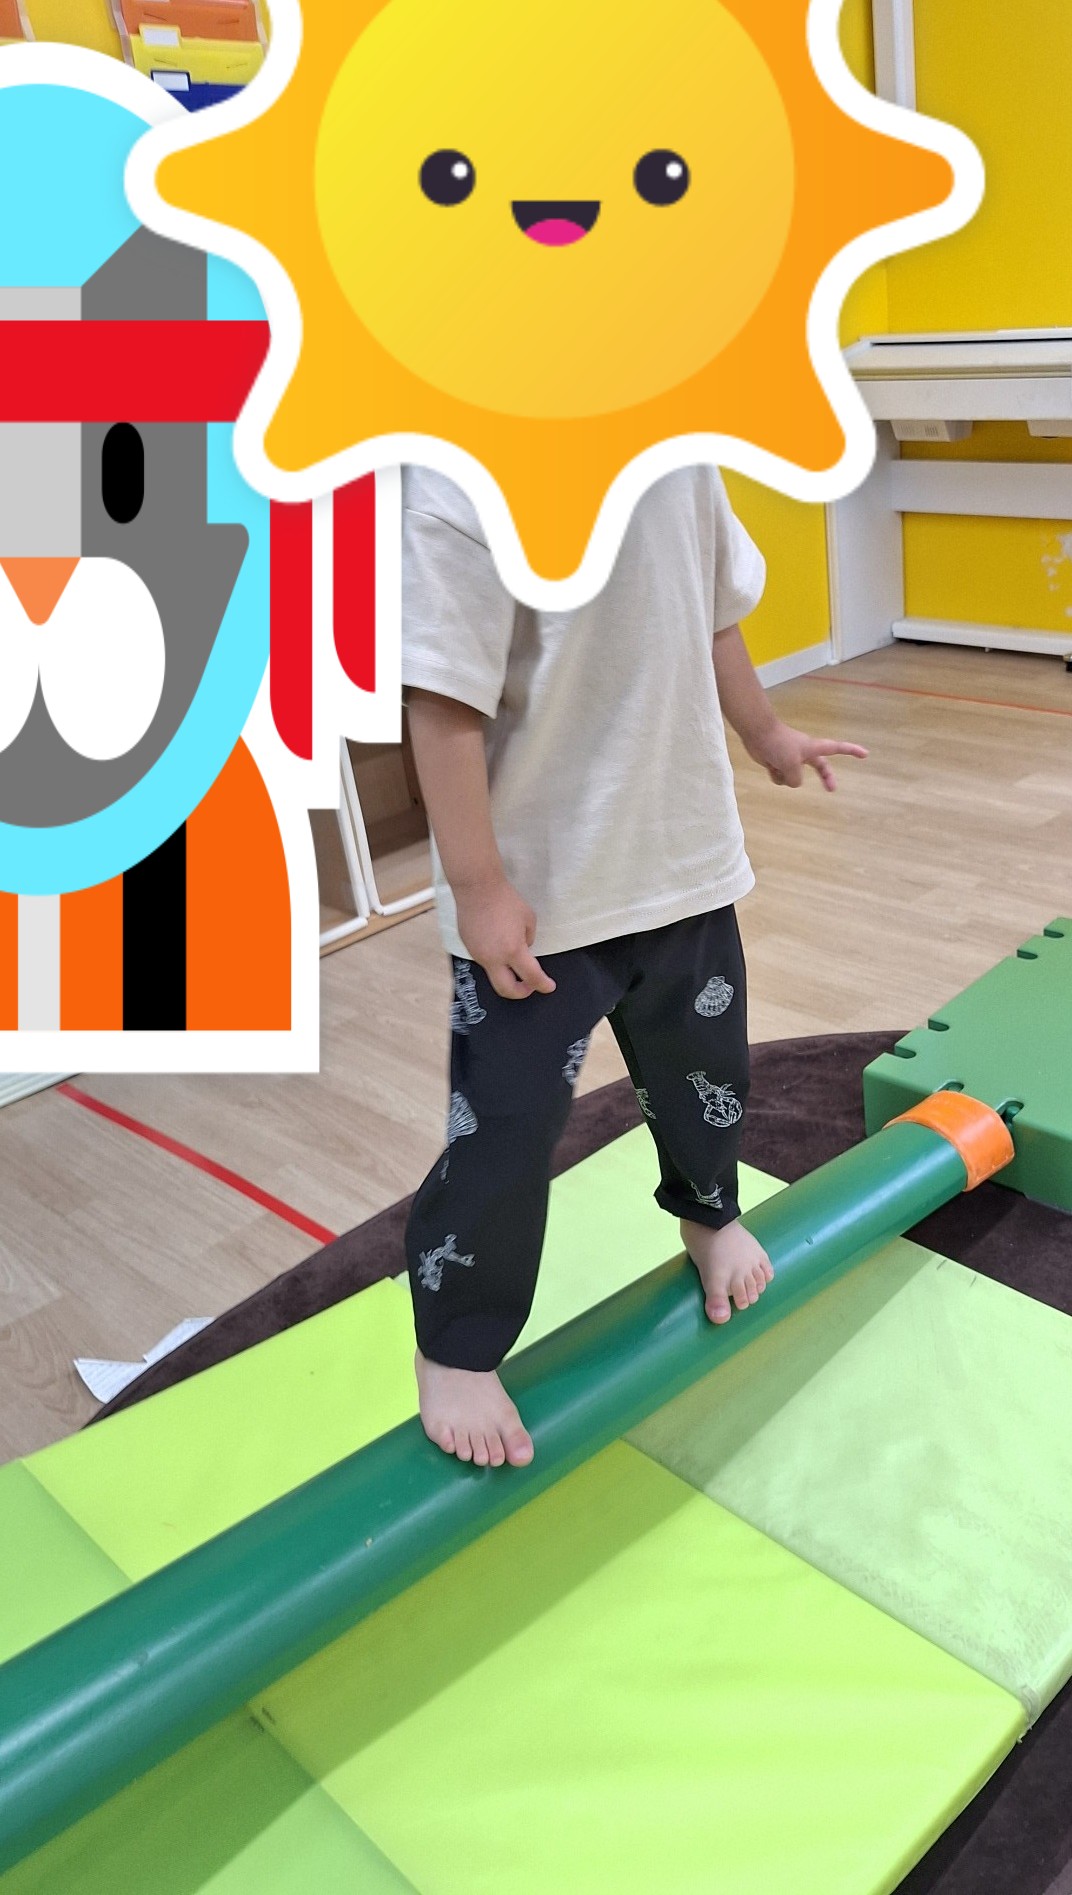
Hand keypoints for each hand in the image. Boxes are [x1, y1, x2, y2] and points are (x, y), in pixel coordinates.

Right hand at [454, 876, 556, 999]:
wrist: (476, 887)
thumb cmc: (505, 899)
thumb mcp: (528, 918)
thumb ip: (529, 939)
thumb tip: (524, 949)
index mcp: (513, 951)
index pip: (532, 977)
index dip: (543, 985)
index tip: (549, 986)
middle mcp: (493, 958)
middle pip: (507, 990)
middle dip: (521, 992)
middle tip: (530, 985)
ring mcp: (478, 955)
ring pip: (494, 975)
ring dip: (507, 974)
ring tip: (514, 961)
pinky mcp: (469, 947)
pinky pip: (484, 961)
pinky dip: (495, 960)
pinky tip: (499, 946)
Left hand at [746, 721, 867, 791]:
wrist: (757, 733)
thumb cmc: (778, 744)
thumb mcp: (791, 765)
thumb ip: (796, 778)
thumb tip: (792, 782)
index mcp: (813, 749)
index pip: (838, 749)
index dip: (852, 751)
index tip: (865, 754)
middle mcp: (804, 753)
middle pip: (819, 767)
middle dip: (825, 777)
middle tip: (831, 789)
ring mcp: (791, 758)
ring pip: (794, 777)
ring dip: (785, 776)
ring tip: (777, 764)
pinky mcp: (778, 762)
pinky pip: (781, 777)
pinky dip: (775, 775)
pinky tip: (769, 766)